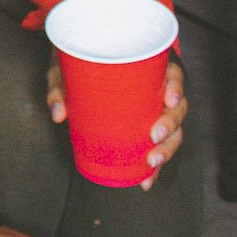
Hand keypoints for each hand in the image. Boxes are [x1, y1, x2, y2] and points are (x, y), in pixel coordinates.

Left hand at [47, 56, 187, 190]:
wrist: (80, 55)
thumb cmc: (78, 57)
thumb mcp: (67, 65)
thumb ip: (61, 86)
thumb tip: (59, 116)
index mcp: (149, 63)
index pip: (173, 72)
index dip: (176, 86)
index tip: (169, 100)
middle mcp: (158, 85)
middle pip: (178, 106)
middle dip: (171, 124)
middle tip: (154, 136)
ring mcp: (155, 106)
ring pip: (174, 128)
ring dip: (167, 148)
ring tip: (151, 163)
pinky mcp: (146, 123)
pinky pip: (158, 143)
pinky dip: (155, 163)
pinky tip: (146, 180)